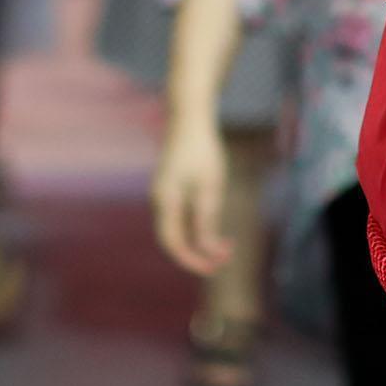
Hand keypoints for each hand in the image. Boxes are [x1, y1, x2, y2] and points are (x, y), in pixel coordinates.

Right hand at [150, 114, 230, 274]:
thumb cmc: (202, 150)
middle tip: (224, 259)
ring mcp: (162, 193)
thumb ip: (207, 220)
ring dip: (199, 240)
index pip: (174, 244)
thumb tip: (209, 250)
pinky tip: (214, 223)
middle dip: (197, 253)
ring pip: (177, 228)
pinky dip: (196, 226)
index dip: (193, 260)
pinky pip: (179, 216)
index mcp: (166, 201)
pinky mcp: (169, 187)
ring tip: (226, 243)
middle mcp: (159, 200)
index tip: (215, 268)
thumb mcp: (210, 187)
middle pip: (173, 239)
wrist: (189, 117)